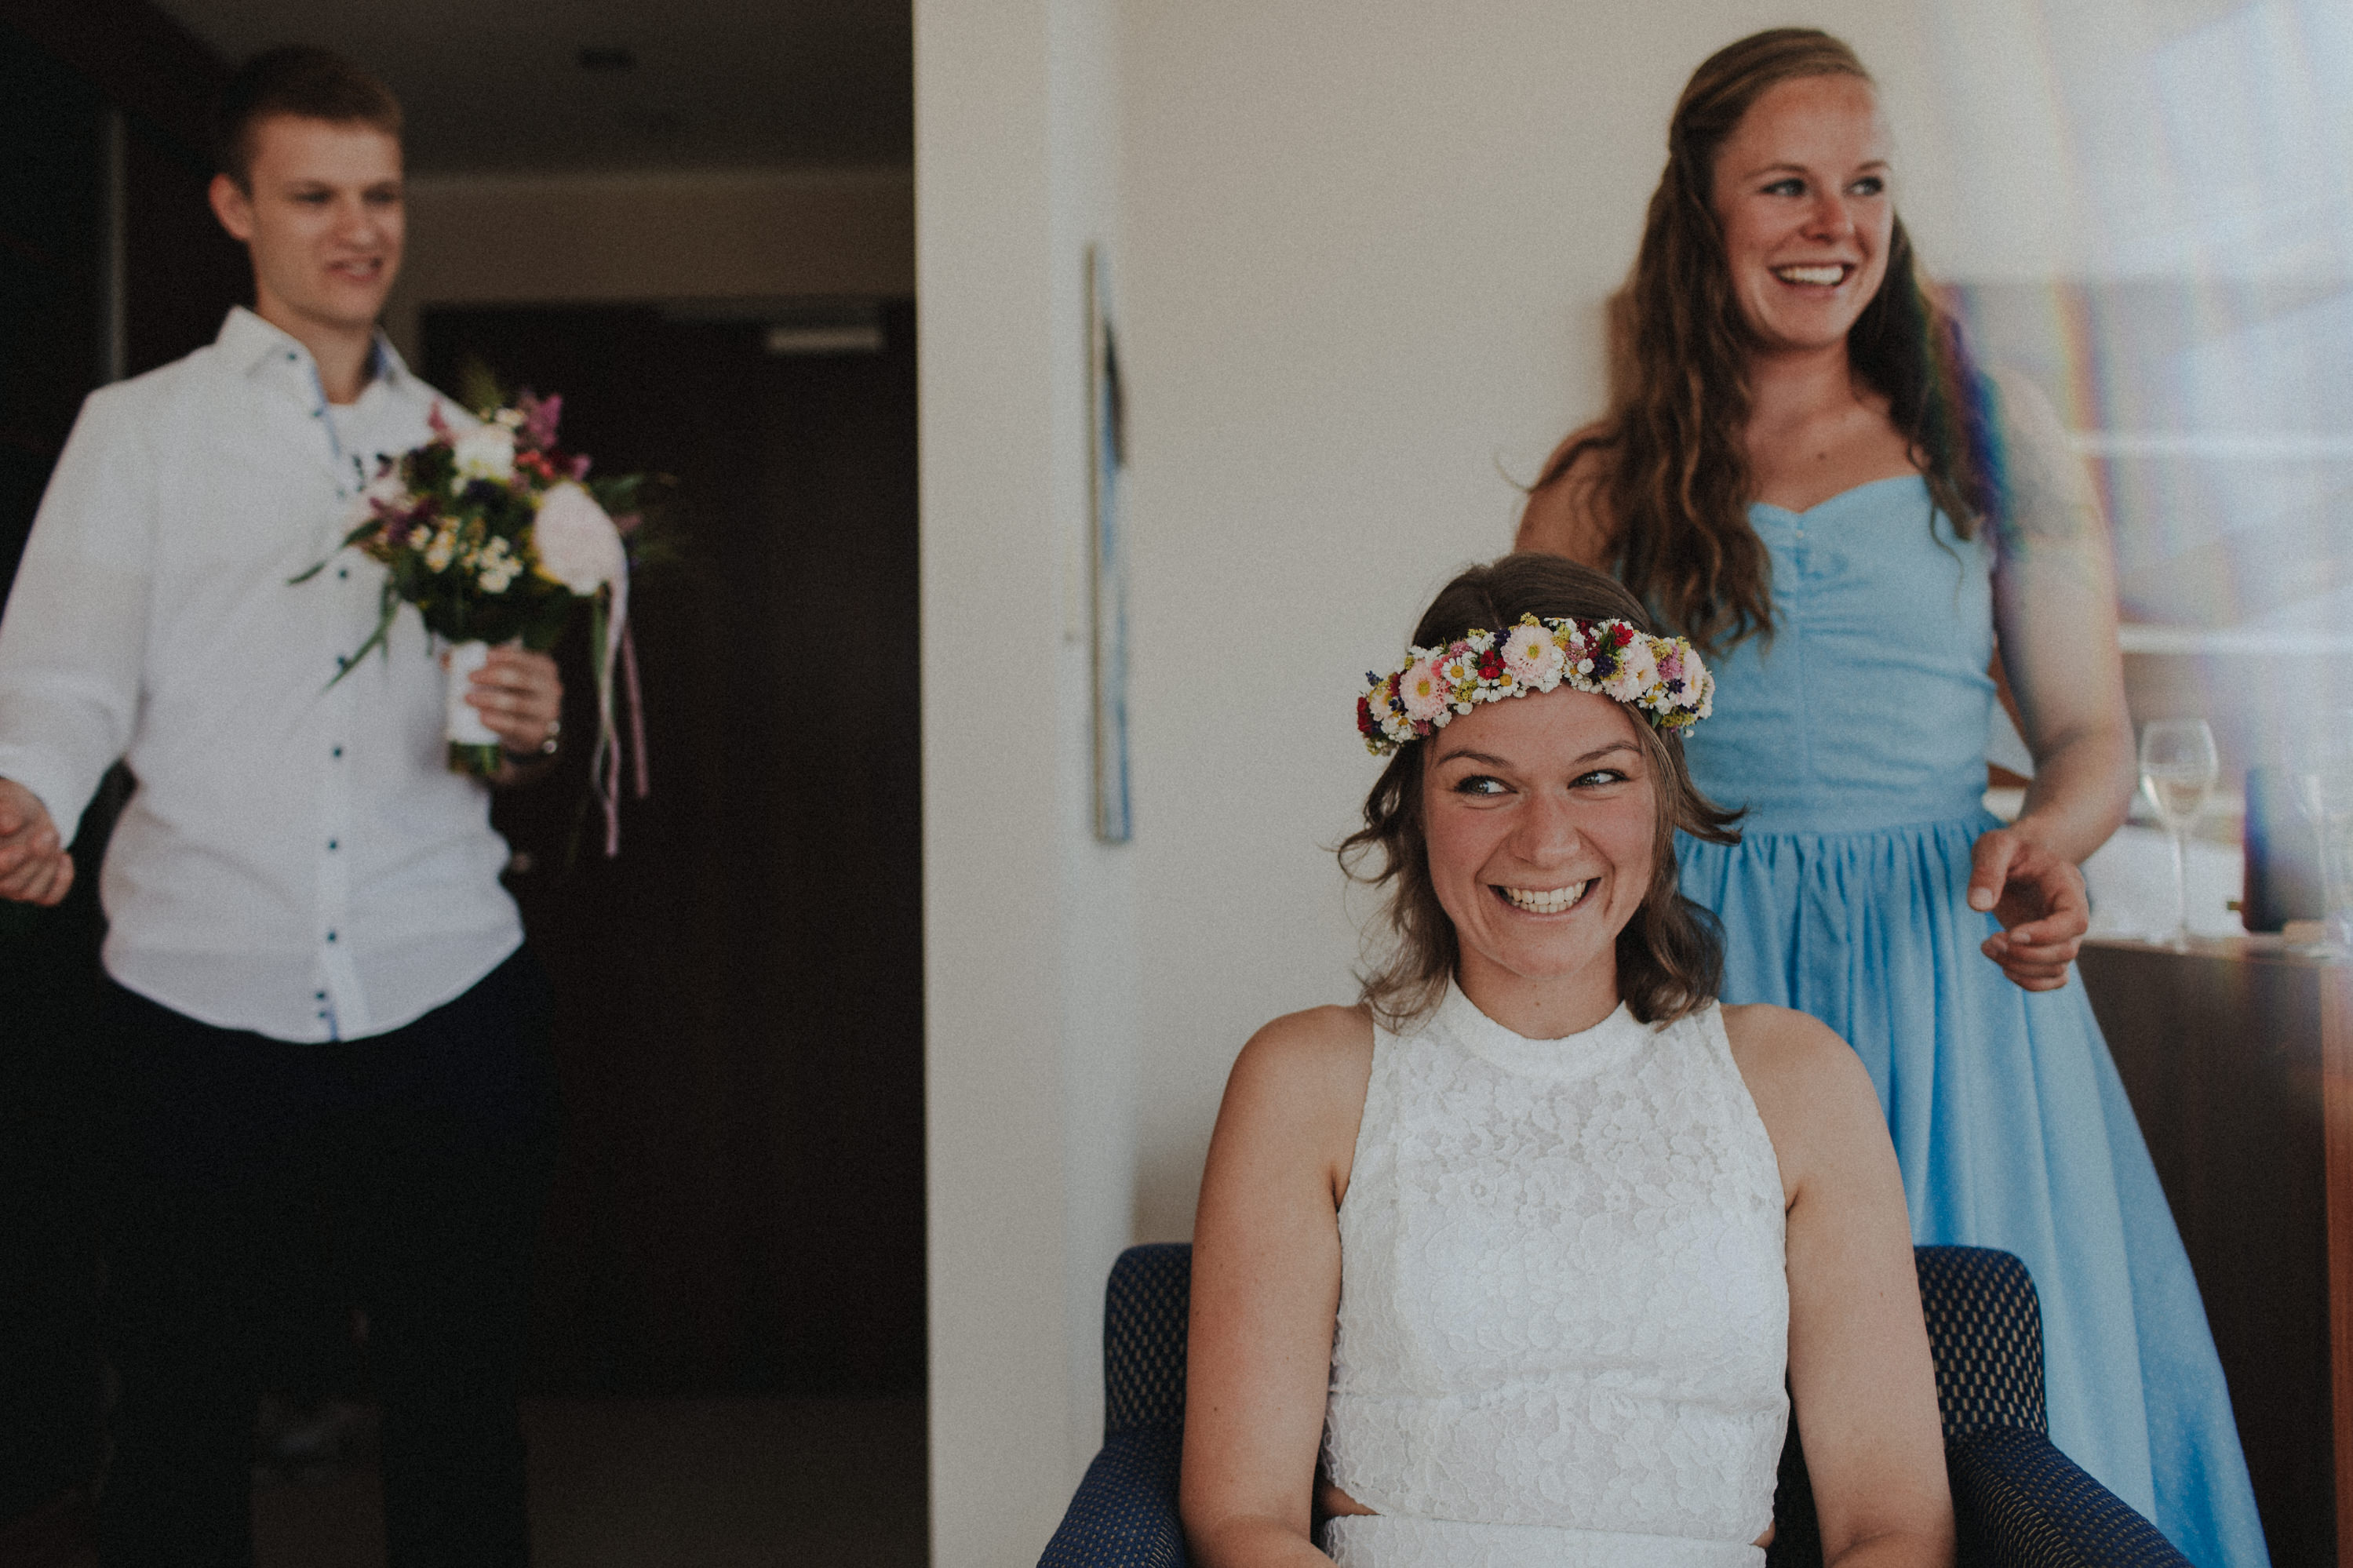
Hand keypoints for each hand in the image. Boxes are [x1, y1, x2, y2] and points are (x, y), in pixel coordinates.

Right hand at [0, 777, 73, 905]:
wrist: (21, 811)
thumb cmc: (6, 804)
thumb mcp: (5, 798)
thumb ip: (5, 809)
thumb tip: (8, 825)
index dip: (5, 866)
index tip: (21, 850)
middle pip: (9, 885)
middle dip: (33, 860)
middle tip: (48, 833)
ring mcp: (10, 886)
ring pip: (28, 891)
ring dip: (47, 864)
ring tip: (51, 833)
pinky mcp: (32, 888)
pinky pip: (48, 898)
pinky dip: (61, 879)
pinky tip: (63, 857)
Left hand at [466, 647, 563, 756]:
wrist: (532, 731)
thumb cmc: (515, 696)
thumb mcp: (506, 679)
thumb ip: (481, 665)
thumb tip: (447, 659)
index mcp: (544, 668)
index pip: (526, 658)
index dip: (506, 655)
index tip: (485, 656)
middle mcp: (551, 688)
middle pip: (522, 679)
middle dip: (494, 675)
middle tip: (470, 677)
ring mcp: (546, 712)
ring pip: (517, 703)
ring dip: (490, 699)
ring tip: (468, 698)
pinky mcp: (536, 733)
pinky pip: (515, 726)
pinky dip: (497, 721)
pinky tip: (482, 717)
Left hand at [1967, 826, 2088, 990]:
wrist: (2017, 857)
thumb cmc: (2007, 849)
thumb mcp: (1994, 846)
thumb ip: (1986, 870)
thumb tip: (1978, 906)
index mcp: (2066, 885)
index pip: (2074, 920)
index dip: (2046, 934)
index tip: (2011, 933)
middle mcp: (2072, 912)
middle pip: (2067, 950)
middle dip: (2025, 954)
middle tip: (1990, 940)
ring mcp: (2063, 932)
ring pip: (2058, 968)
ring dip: (2021, 968)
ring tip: (1987, 946)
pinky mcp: (2050, 946)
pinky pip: (2054, 978)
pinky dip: (2030, 982)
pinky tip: (2002, 965)